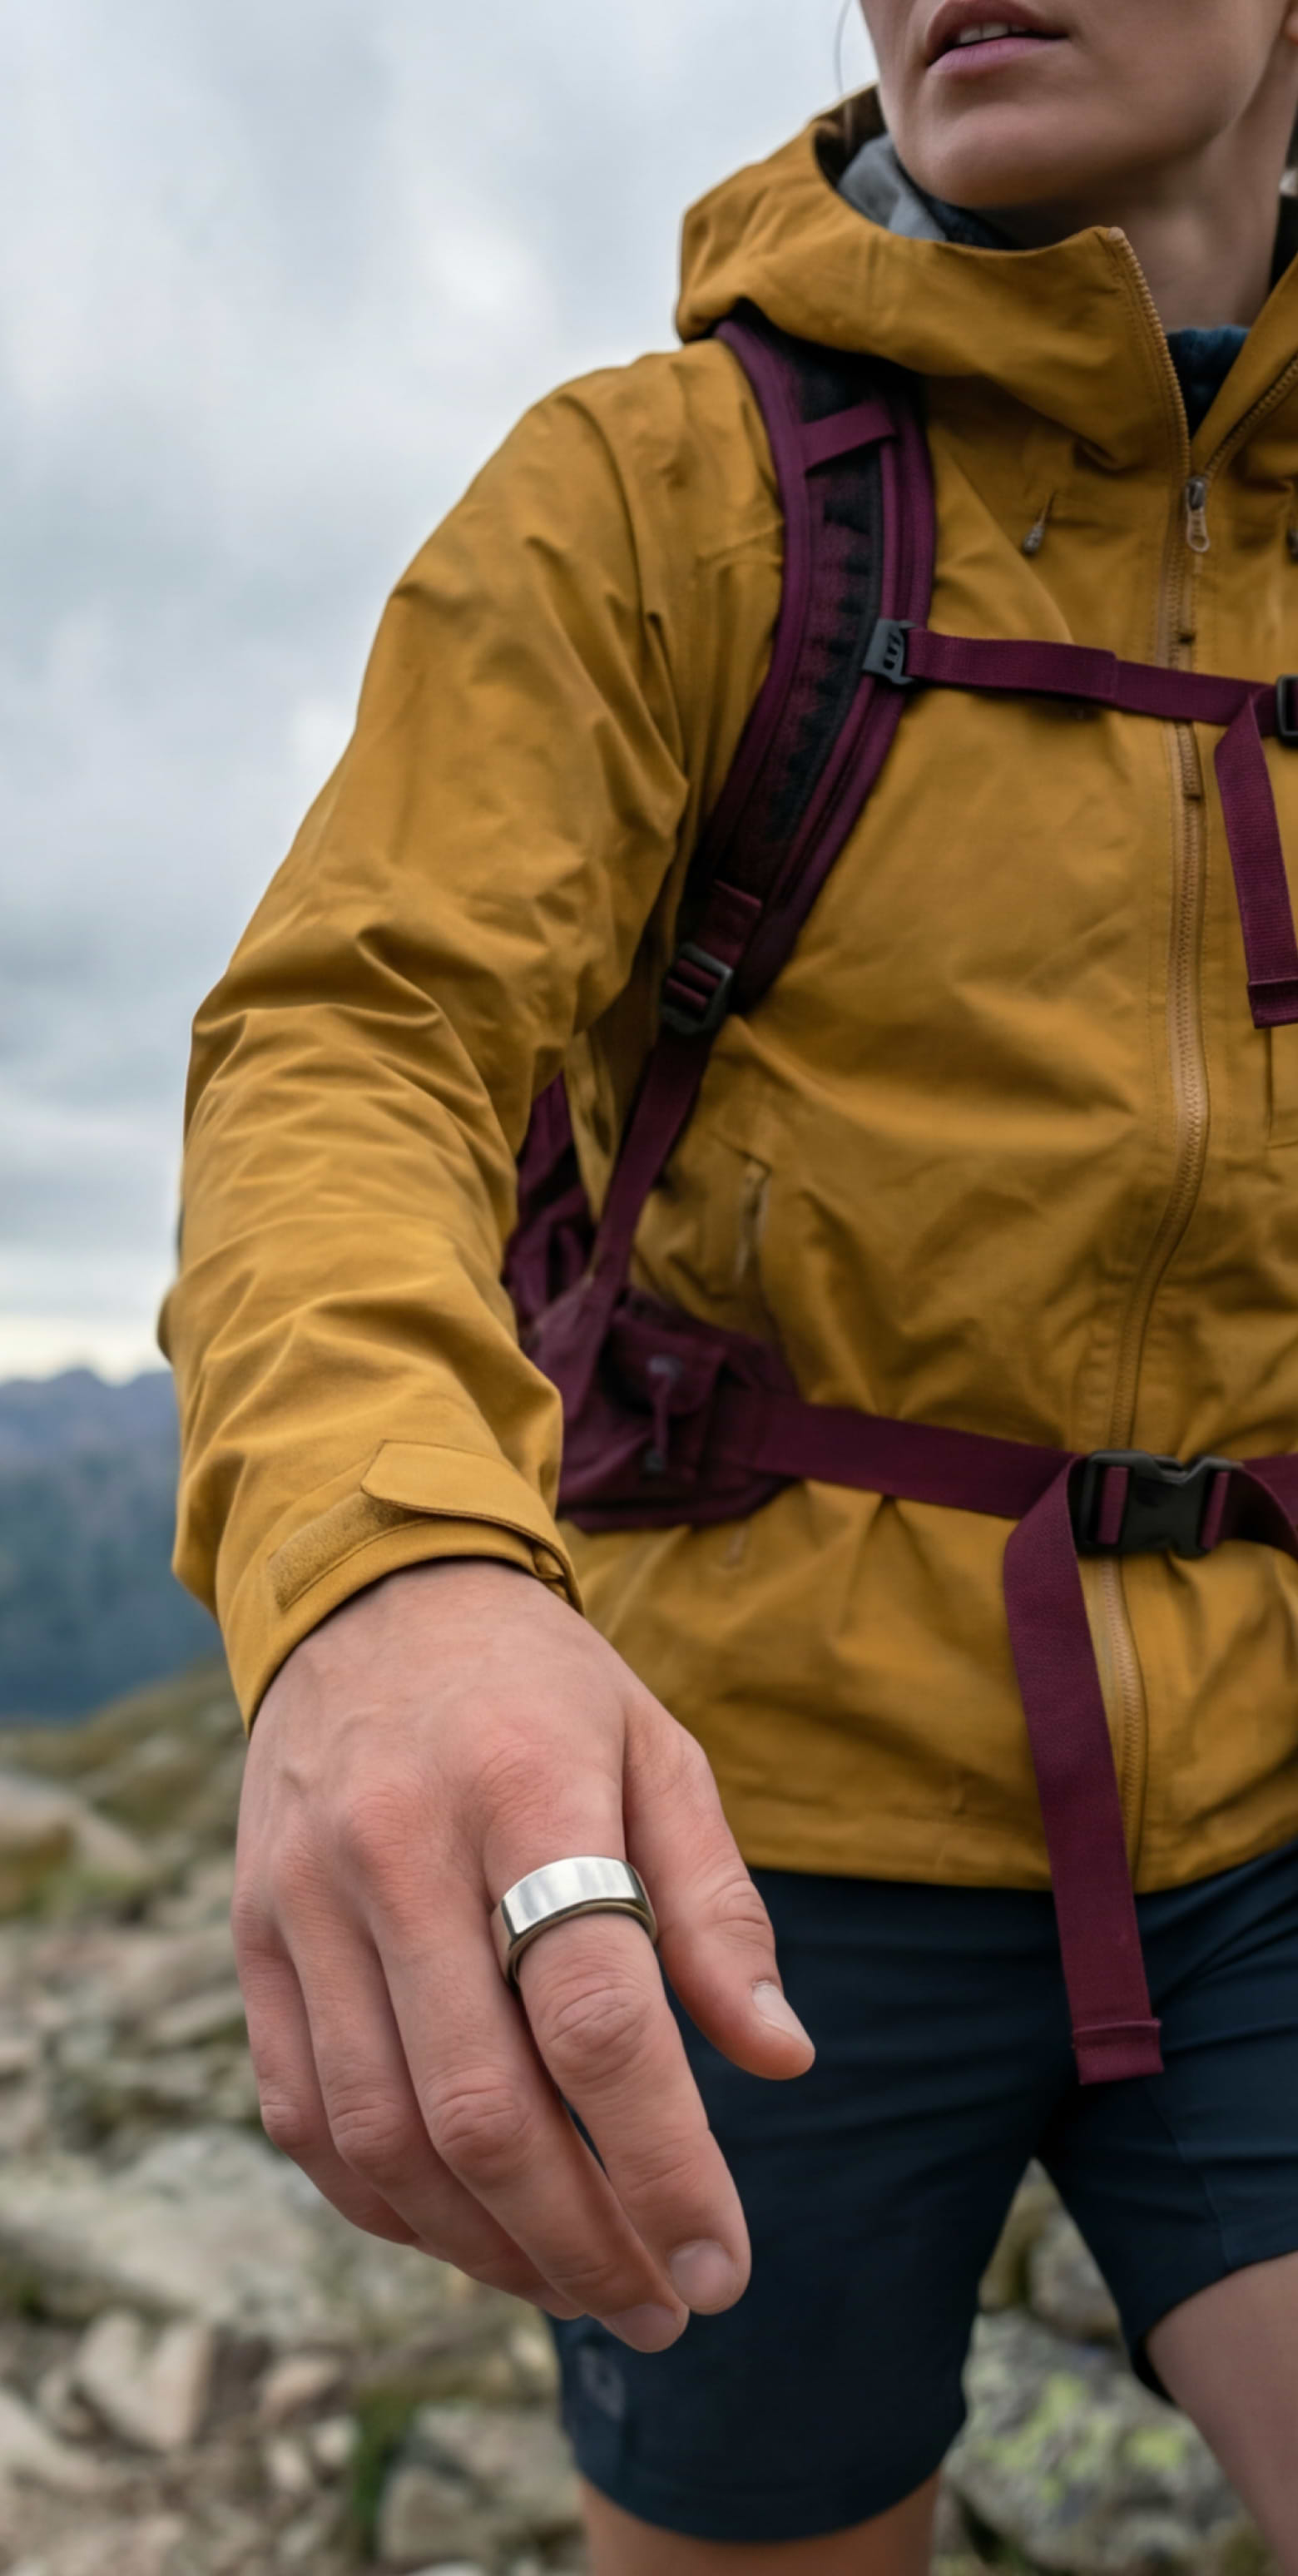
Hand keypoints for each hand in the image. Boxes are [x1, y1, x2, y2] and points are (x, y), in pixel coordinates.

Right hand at [232, 1558, 813, 2348]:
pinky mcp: (252, 1936)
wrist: (370, 1597)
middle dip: (582, 2240)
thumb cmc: (543, 1692)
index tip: (725, 2261)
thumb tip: (781, 2063)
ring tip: (579, 2284)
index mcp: (525, 1789)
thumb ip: (716, 1909)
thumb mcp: (660, 1754)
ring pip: (385, 2135)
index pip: (595, 2016)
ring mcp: (305, 1898)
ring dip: (488, 2247)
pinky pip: (306, 2115)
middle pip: (483, 2106)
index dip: (665, 2161)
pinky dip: (387, 2203)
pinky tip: (469, 2229)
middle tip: (662, 2304)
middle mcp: (397, 1848)